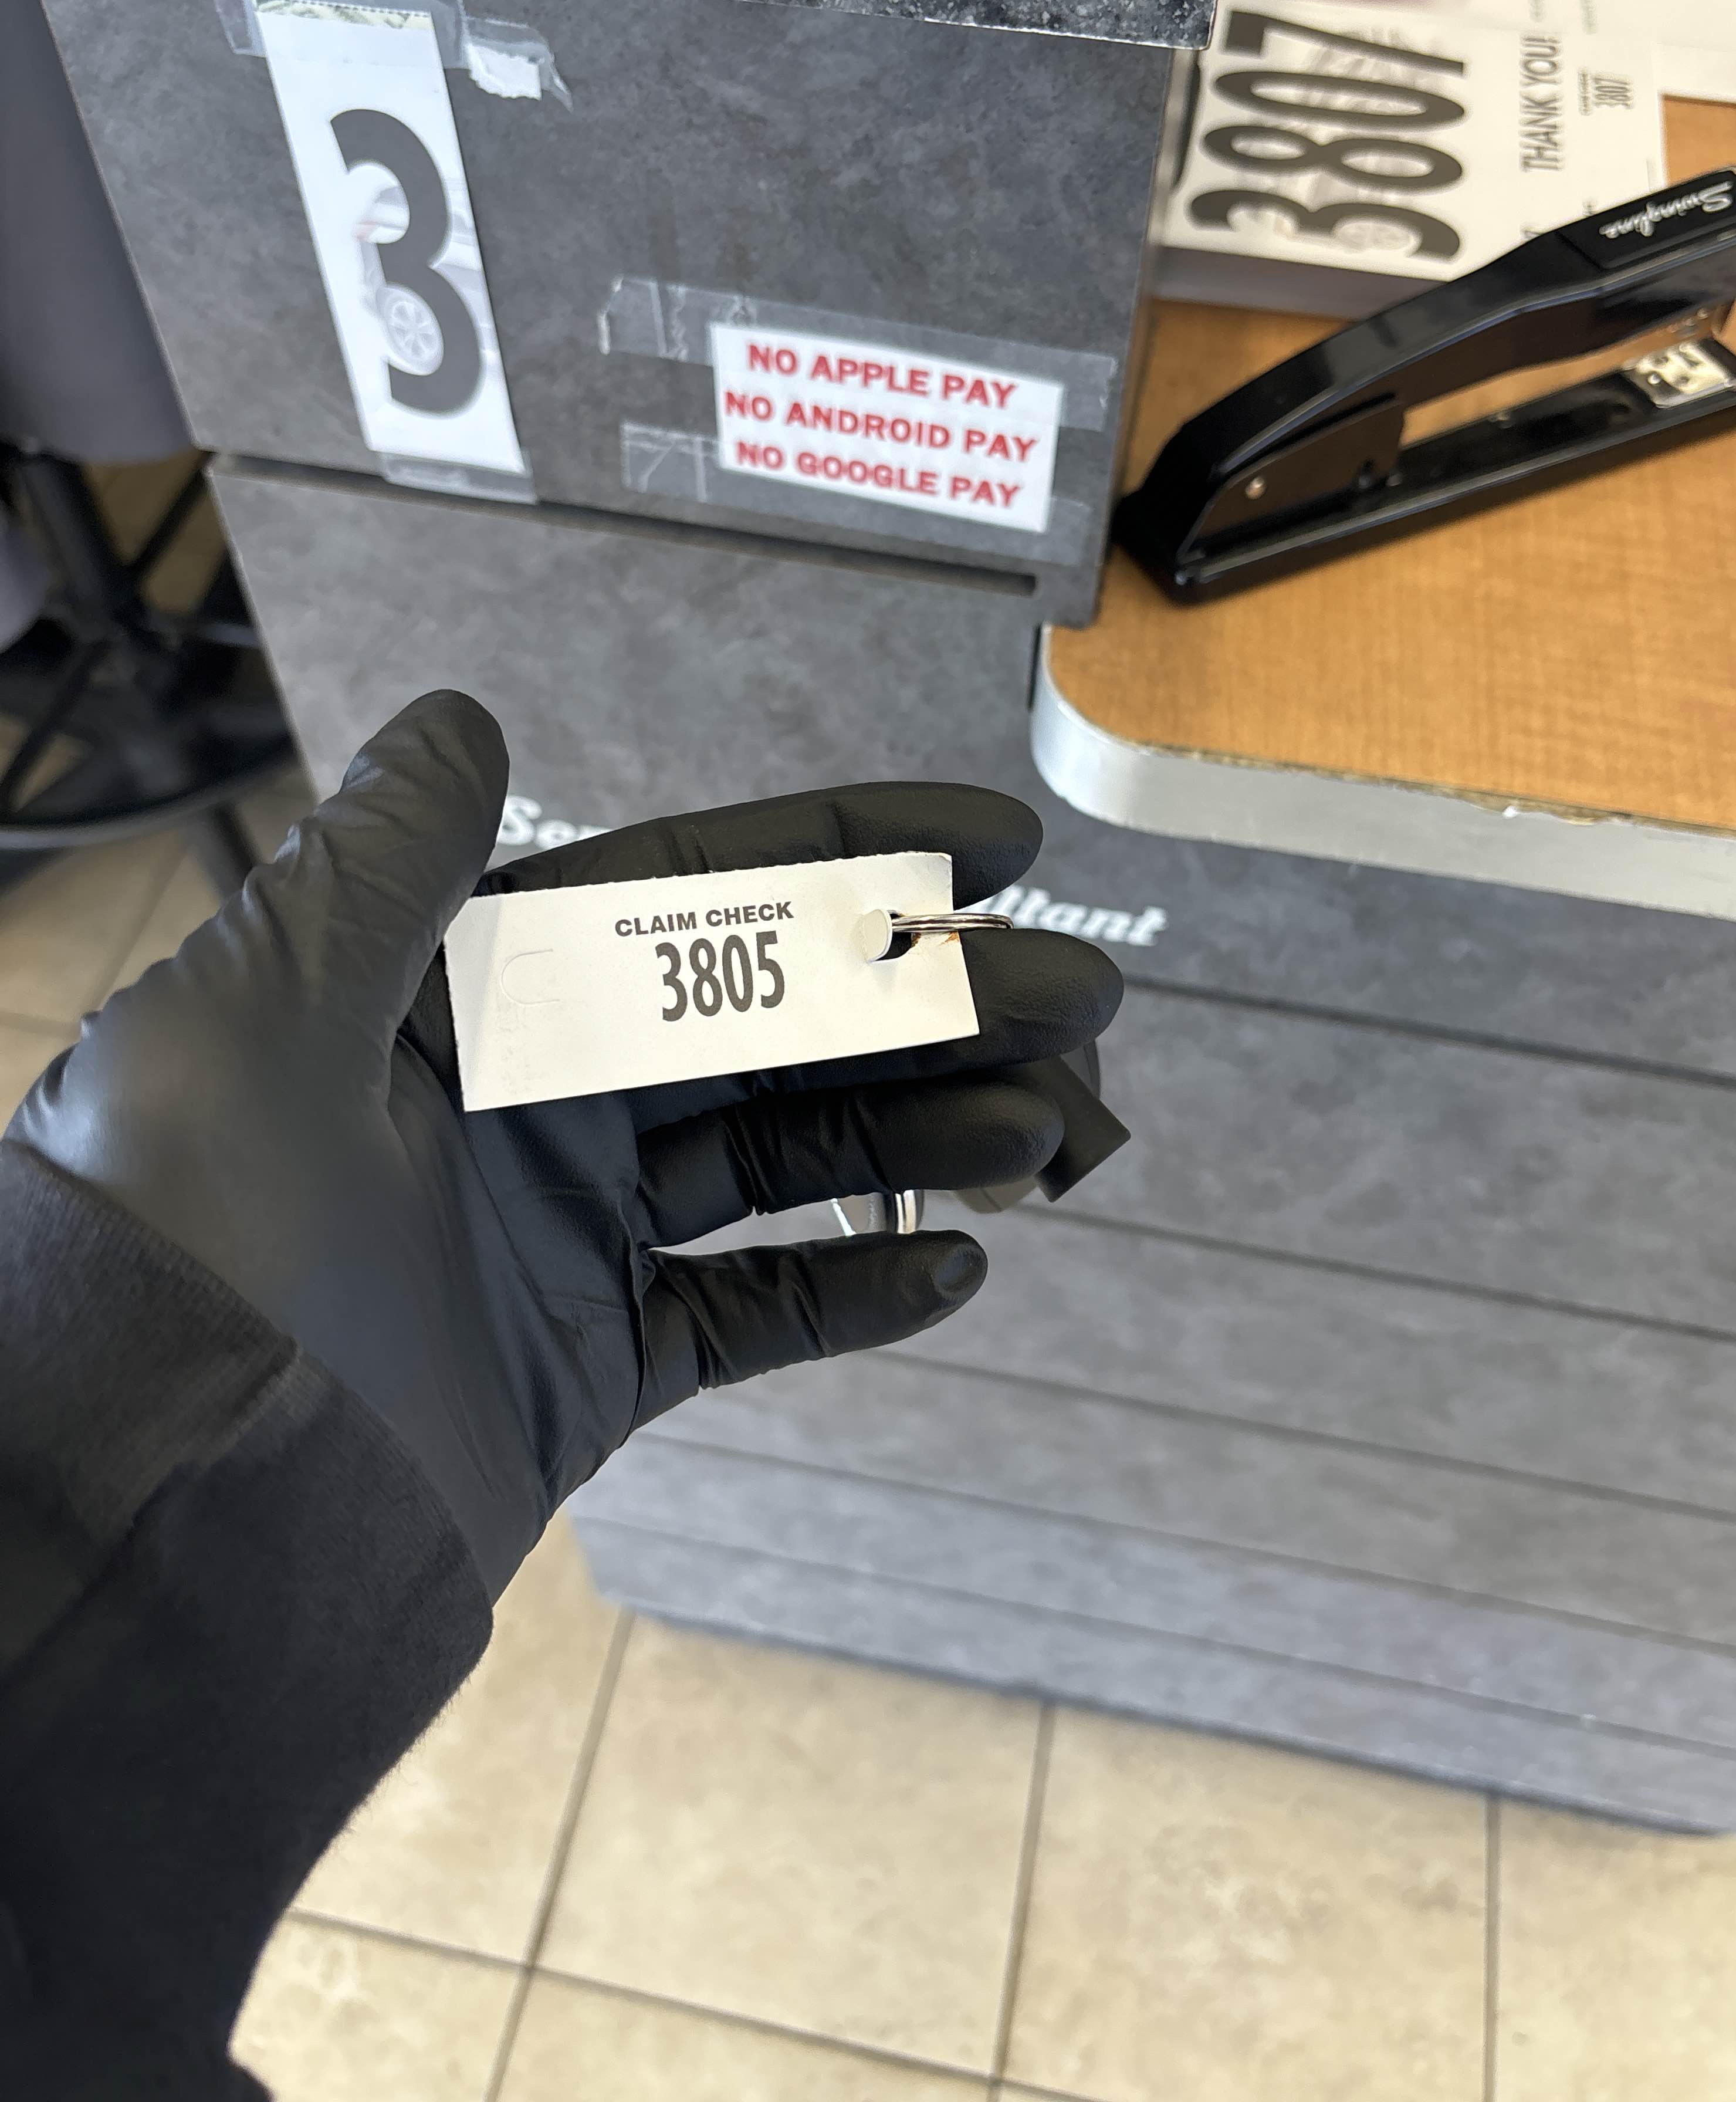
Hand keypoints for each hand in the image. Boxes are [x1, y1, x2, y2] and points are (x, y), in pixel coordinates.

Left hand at [10, 694, 1120, 1595]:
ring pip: (783, 1164)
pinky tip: (960, 1267)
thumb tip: (464, 721)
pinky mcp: (584, 1370)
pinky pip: (747, 1316)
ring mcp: (559, 1238)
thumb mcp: (255, 1018)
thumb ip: (384, 867)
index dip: (844, 862)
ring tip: (1054, 1128)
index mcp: (462, 1001)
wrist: (150, 1515)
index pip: (687, 898)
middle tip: (1084, 996)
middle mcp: (518, 1104)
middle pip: (768, 1027)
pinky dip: (856, 1295)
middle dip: (929, 1005)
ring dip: (924, 1137)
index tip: (993, 846)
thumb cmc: (177, 1247)